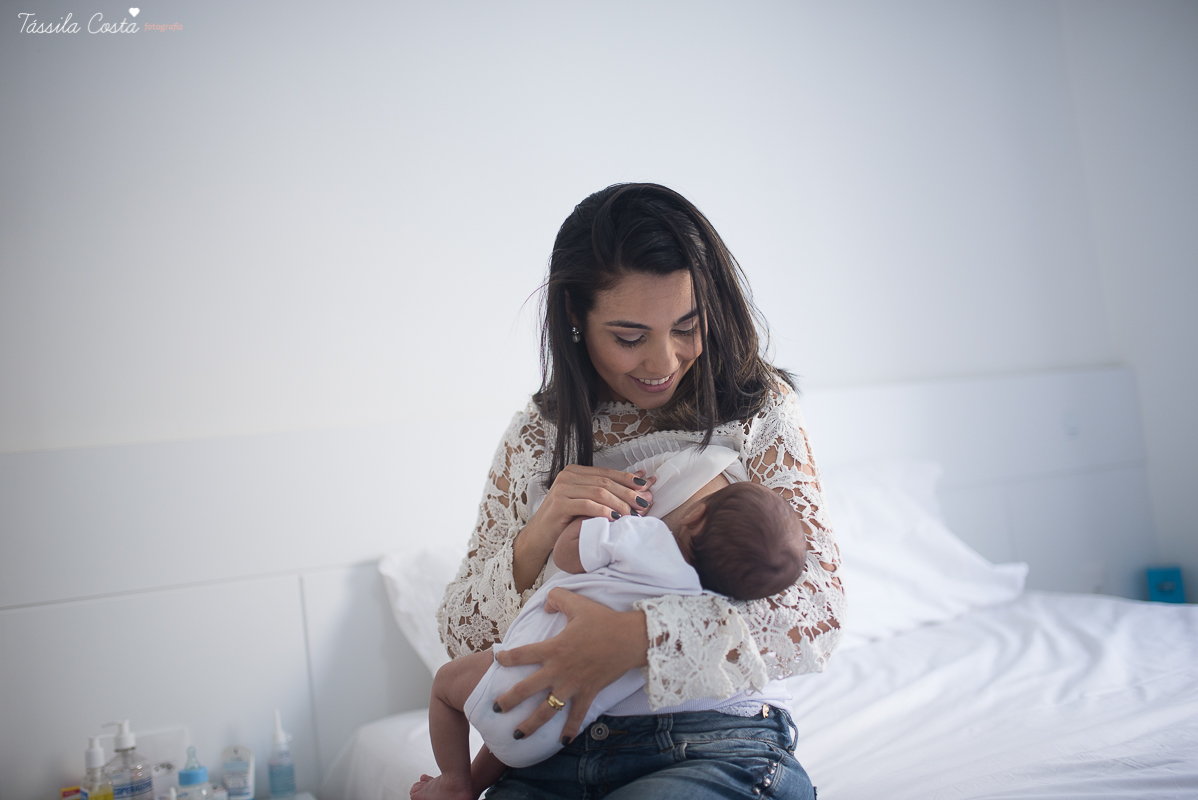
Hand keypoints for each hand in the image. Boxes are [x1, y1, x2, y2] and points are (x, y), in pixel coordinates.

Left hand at [492, 587, 648, 742]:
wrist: (629, 639)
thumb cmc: (604, 620)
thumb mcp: (577, 602)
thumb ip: (557, 598)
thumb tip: (545, 605)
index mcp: (552, 648)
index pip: (521, 655)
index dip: (506, 658)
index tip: (497, 660)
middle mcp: (558, 670)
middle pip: (526, 690)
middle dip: (508, 701)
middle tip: (495, 708)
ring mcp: (572, 685)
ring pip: (546, 710)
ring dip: (530, 724)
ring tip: (517, 735)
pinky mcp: (588, 693)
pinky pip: (576, 715)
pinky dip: (569, 730)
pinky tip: (562, 742)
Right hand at [513, 466, 654, 591]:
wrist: (539, 537)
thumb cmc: (565, 521)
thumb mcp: (587, 503)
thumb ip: (608, 491)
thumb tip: (641, 478)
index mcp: (575, 471)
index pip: (607, 473)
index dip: (628, 480)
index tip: (646, 488)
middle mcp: (567, 475)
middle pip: (605, 482)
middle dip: (628, 493)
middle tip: (644, 503)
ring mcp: (562, 488)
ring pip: (598, 492)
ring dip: (619, 503)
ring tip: (633, 514)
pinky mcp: (558, 503)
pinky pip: (586, 505)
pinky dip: (603, 511)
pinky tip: (615, 518)